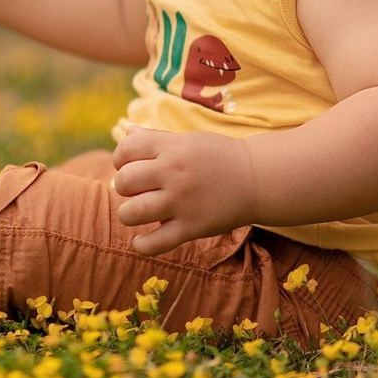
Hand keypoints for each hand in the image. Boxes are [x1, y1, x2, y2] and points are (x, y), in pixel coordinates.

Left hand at [111, 126, 254, 255]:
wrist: (256, 178)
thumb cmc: (218, 156)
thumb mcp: (188, 139)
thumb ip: (156, 138)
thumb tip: (127, 132)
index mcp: (172, 147)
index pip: (127, 148)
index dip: (120, 158)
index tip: (127, 164)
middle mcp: (174, 172)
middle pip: (125, 181)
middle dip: (123, 187)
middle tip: (135, 190)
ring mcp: (182, 202)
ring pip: (133, 212)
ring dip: (128, 214)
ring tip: (137, 212)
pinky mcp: (192, 228)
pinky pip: (156, 243)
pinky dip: (142, 245)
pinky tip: (141, 240)